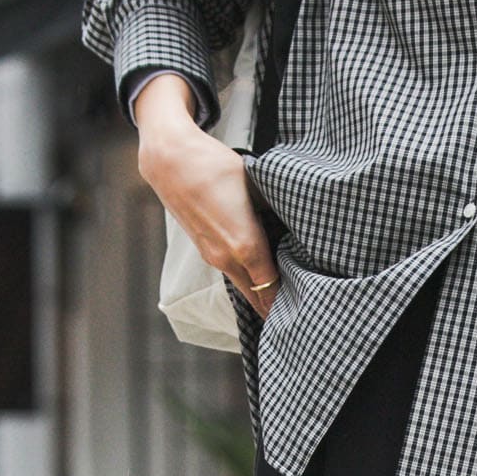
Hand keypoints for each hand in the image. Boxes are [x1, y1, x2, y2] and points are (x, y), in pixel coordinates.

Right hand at [135, 73, 279, 317]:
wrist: (169, 161)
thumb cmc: (214, 167)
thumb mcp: (256, 185)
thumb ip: (277, 211)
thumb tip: (297, 226)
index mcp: (246, 246)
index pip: (273, 288)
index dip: (290, 299)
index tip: (308, 304)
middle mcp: (228, 260)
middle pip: (258, 298)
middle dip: (277, 308)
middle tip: (300, 314)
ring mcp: (214, 259)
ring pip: (245, 288)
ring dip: (262, 296)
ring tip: (284, 299)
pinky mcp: (205, 252)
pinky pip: (233, 276)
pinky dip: (248, 282)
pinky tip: (260, 278)